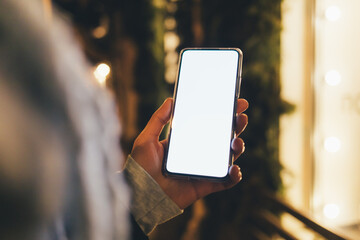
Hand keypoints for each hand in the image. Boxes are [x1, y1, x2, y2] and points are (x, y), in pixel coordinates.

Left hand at [131, 98, 248, 208]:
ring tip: (237, 141)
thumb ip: (158, 120)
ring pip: (226, 157)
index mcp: (185, 141)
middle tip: (241, 115)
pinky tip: (234, 168)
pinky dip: (233, 176)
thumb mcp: (146, 139)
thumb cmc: (140, 167)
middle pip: (221, 138)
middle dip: (235, 126)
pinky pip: (224, 181)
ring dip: (237, 148)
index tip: (233, 102)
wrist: (140, 195)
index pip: (207, 124)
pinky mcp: (205, 185)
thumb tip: (170, 100)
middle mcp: (196, 153)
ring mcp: (202, 169)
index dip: (221, 114)